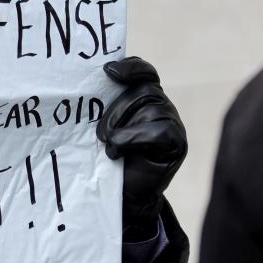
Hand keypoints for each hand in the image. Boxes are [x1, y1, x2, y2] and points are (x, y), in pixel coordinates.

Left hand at [96, 56, 186, 240]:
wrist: (122, 195)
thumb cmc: (107, 156)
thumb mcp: (104, 126)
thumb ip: (103, 105)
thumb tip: (85, 83)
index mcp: (145, 97)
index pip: (145, 72)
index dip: (131, 67)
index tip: (108, 71)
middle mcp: (162, 106)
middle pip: (143, 91)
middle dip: (116, 110)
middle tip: (99, 134)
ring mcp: (173, 123)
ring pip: (150, 109)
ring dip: (121, 128)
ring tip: (108, 146)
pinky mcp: (177, 143)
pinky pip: (158, 130)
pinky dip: (133, 139)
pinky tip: (117, 153)